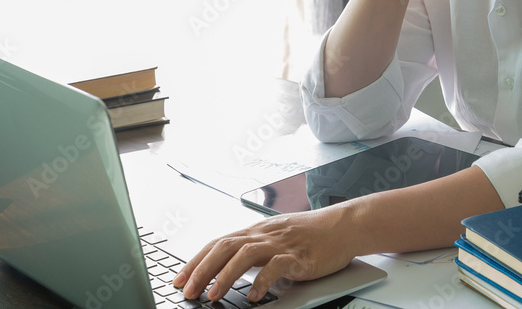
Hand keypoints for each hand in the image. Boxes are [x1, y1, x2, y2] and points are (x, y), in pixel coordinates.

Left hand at [173, 206, 357, 302]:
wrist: (342, 226)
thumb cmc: (310, 234)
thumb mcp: (276, 238)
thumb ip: (254, 250)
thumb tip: (229, 267)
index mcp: (256, 231)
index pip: (218, 243)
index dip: (196, 260)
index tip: (179, 279)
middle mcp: (264, 234)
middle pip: (225, 246)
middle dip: (202, 269)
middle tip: (187, 290)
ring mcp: (281, 243)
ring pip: (245, 254)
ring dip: (225, 275)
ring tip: (212, 295)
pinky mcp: (298, 255)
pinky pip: (276, 267)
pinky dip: (262, 281)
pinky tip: (254, 296)